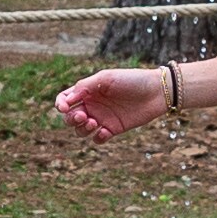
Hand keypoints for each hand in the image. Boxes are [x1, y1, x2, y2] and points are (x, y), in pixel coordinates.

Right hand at [54, 67, 169, 142]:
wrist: (156, 92)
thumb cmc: (131, 80)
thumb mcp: (106, 79)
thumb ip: (84, 87)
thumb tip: (67, 99)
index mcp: (88, 91)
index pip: (65, 99)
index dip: (61, 104)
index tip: (65, 107)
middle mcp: (93, 105)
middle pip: (70, 117)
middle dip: (71, 119)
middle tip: (83, 116)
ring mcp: (102, 118)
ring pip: (81, 130)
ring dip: (82, 129)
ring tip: (94, 123)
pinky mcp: (113, 129)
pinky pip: (98, 138)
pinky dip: (98, 137)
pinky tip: (106, 131)